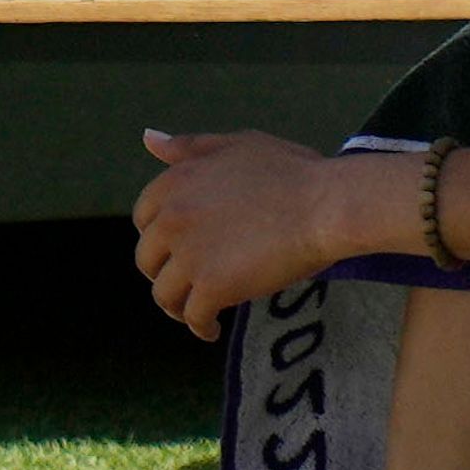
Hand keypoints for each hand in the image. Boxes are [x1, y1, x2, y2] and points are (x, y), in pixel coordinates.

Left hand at [133, 130, 359, 337]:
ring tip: (197, 312)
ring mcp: (190, 255)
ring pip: (164, 294)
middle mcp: (173, 218)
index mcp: (176, 183)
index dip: (160, 236)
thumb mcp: (238, 145)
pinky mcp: (212, 287)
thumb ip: (191, 147)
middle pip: (148, 259)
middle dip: (165, 272)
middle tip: (190, 280)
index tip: (179, 246)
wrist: (325, 206)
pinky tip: (213, 329)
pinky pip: (193, 316)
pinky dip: (200, 327)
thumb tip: (148, 140)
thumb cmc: (292, 172)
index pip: (144, 217)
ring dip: (178, 306)